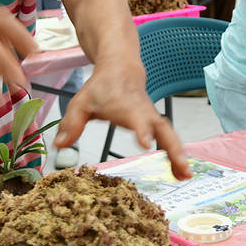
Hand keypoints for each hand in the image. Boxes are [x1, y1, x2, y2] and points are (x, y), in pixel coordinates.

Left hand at [54, 61, 190, 179]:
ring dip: (179, 156)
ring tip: (186, 177)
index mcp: (126, 107)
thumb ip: (71, 124)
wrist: (122, 68)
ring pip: (170, 136)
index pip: (136, 118)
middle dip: (173, 149)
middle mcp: (144, 113)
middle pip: (163, 130)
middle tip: (182, 170)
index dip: (141, 130)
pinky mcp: (155, 124)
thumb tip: (59, 146)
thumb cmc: (102, 87)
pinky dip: (176, 155)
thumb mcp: (81, 102)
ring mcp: (153, 118)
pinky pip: (169, 139)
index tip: (146, 144)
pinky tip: (180, 173)